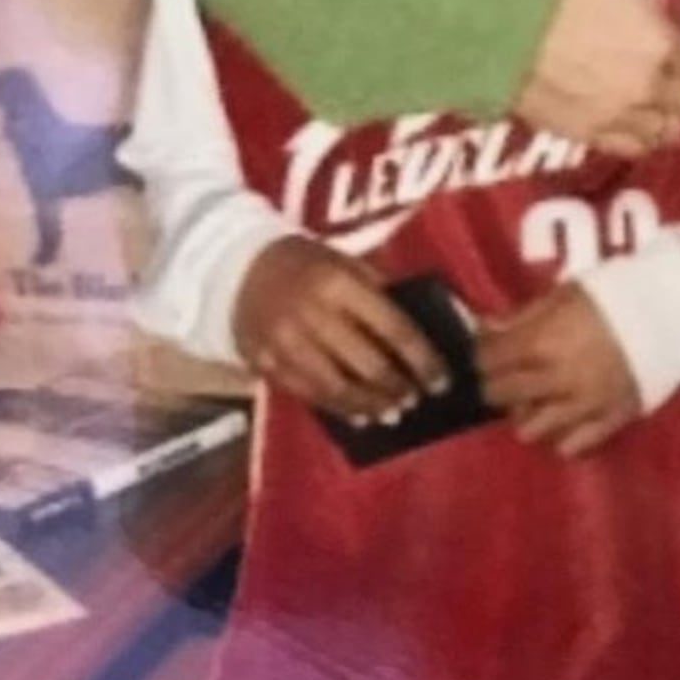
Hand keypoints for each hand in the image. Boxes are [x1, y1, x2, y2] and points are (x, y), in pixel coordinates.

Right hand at [232, 235, 445, 418]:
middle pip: (367, 363)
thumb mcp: (346, 263)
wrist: (238, 269)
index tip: (441, 379)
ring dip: (370, 405)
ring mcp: (286, 343)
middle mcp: (313, 314)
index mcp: (339, 282)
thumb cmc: (307, 264)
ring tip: (392, 413)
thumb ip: (379, 294)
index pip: (393, 327)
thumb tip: (419, 333)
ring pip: (337, 388)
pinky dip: (337, 409)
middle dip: (397, 387)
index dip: (422, 358)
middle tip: (417, 399)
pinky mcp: (267, 365)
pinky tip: (358, 416)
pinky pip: (309, 396)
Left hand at [476, 284, 640, 458]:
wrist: (670, 312)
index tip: (485, 352)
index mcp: (542, 342)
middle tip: (502, 375)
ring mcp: (582, 407)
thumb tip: (485, 328)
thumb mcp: (564, 293)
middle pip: (502, 395)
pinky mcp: (608, 422)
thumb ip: (522, 315)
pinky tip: (562, 418)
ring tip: (533, 399)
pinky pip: (571, 446)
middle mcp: (555, 380)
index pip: (488, 360)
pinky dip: (560, 436)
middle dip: (494, 385)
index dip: (480, 355)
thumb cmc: (613, 294)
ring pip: (530, 430)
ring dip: (524, 414)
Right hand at [515, 0, 679, 157]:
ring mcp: (613, 117)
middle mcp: (646, 88)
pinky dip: (639, 136)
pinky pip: (628, 148)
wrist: (487, 19)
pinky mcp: (580, 134)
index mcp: (662, 43)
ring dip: (670, 113)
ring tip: (660, 95)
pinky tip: (632, 119)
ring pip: (666, 131)